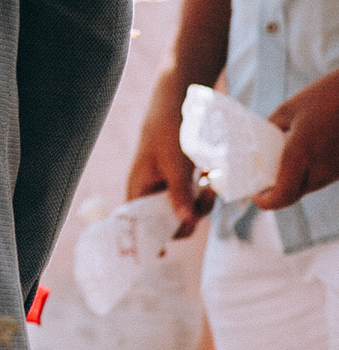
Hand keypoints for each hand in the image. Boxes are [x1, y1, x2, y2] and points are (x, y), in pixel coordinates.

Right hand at [128, 72, 213, 235]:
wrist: (176, 100)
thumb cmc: (167, 130)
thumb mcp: (175, 164)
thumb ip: (180, 194)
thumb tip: (185, 223)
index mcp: (138, 187)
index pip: (138, 223)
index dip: (151, 237)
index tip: (166, 250)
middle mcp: (149, 189)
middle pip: (166, 220)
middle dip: (188, 217)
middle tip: (204, 202)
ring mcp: (165, 182)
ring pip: (183, 208)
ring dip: (200, 203)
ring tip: (211, 183)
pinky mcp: (178, 176)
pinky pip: (191, 194)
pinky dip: (202, 191)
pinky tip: (210, 174)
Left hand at [255, 69, 338, 209]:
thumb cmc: (325, 96)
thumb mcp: (288, 109)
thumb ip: (272, 128)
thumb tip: (261, 141)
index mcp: (302, 153)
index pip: (283, 195)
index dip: (266, 201)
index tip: (255, 194)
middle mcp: (322, 168)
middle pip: (295, 193)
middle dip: (276, 190)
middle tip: (261, 178)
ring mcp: (337, 170)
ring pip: (310, 186)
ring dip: (293, 181)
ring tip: (278, 161)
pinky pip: (322, 176)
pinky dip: (308, 172)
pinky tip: (302, 153)